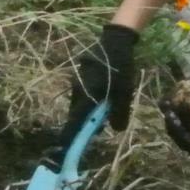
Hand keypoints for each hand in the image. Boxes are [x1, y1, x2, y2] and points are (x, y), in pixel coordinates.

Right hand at [63, 24, 138, 146]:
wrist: (115, 39)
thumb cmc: (120, 67)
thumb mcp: (124, 92)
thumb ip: (119, 113)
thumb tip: (117, 130)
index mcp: (84, 96)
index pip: (73, 123)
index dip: (69, 137)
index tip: (65, 150)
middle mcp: (77, 90)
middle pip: (77, 114)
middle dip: (86, 124)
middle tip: (99, 128)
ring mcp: (77, 81)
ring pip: (80, 103)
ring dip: (89, 111)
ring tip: (105, 111)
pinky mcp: (81, 75)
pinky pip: (83, 93)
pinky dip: (90, 100)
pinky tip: (103, 97)